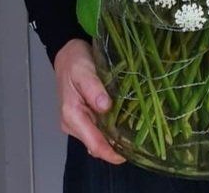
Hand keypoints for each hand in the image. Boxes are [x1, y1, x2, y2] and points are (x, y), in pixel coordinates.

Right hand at [53, 39, 125, 164]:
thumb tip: (106, 107)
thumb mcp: (84, 71)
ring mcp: (78, 123)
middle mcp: (73, 124)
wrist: (68, 55)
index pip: (93, 143)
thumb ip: (94, 89)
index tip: (130, 153)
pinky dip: (111, 129)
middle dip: (116, 146)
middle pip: (97, 144)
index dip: (111, 152)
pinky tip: (125, 124)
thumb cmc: (75, 62)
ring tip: (136, 135)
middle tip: (140, 143)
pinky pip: (99, 129)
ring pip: (99, 138)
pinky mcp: (84, 118)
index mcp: (72, 116)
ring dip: (115, 138)